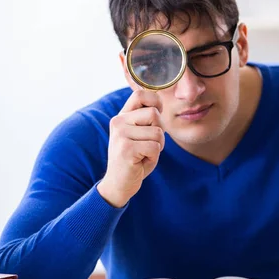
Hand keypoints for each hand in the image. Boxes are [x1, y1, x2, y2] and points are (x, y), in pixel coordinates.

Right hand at [97, 89, 164, 207]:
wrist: (118, 184)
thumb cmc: (134, 160)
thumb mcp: (139, 135)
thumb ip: (146, 120)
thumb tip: (160, 103)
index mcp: (122, 116)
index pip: (140, 94)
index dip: (155, 102)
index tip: (157, 115)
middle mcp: (118, 122)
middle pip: (154, 114)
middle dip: (159, 132)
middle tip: (148, 145)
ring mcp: (121, 135)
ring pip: (158, 132)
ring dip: (157, 147)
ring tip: (143, 155)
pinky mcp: (126, 148)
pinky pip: (155, 147)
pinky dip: (153, 158)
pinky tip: (141, 163)